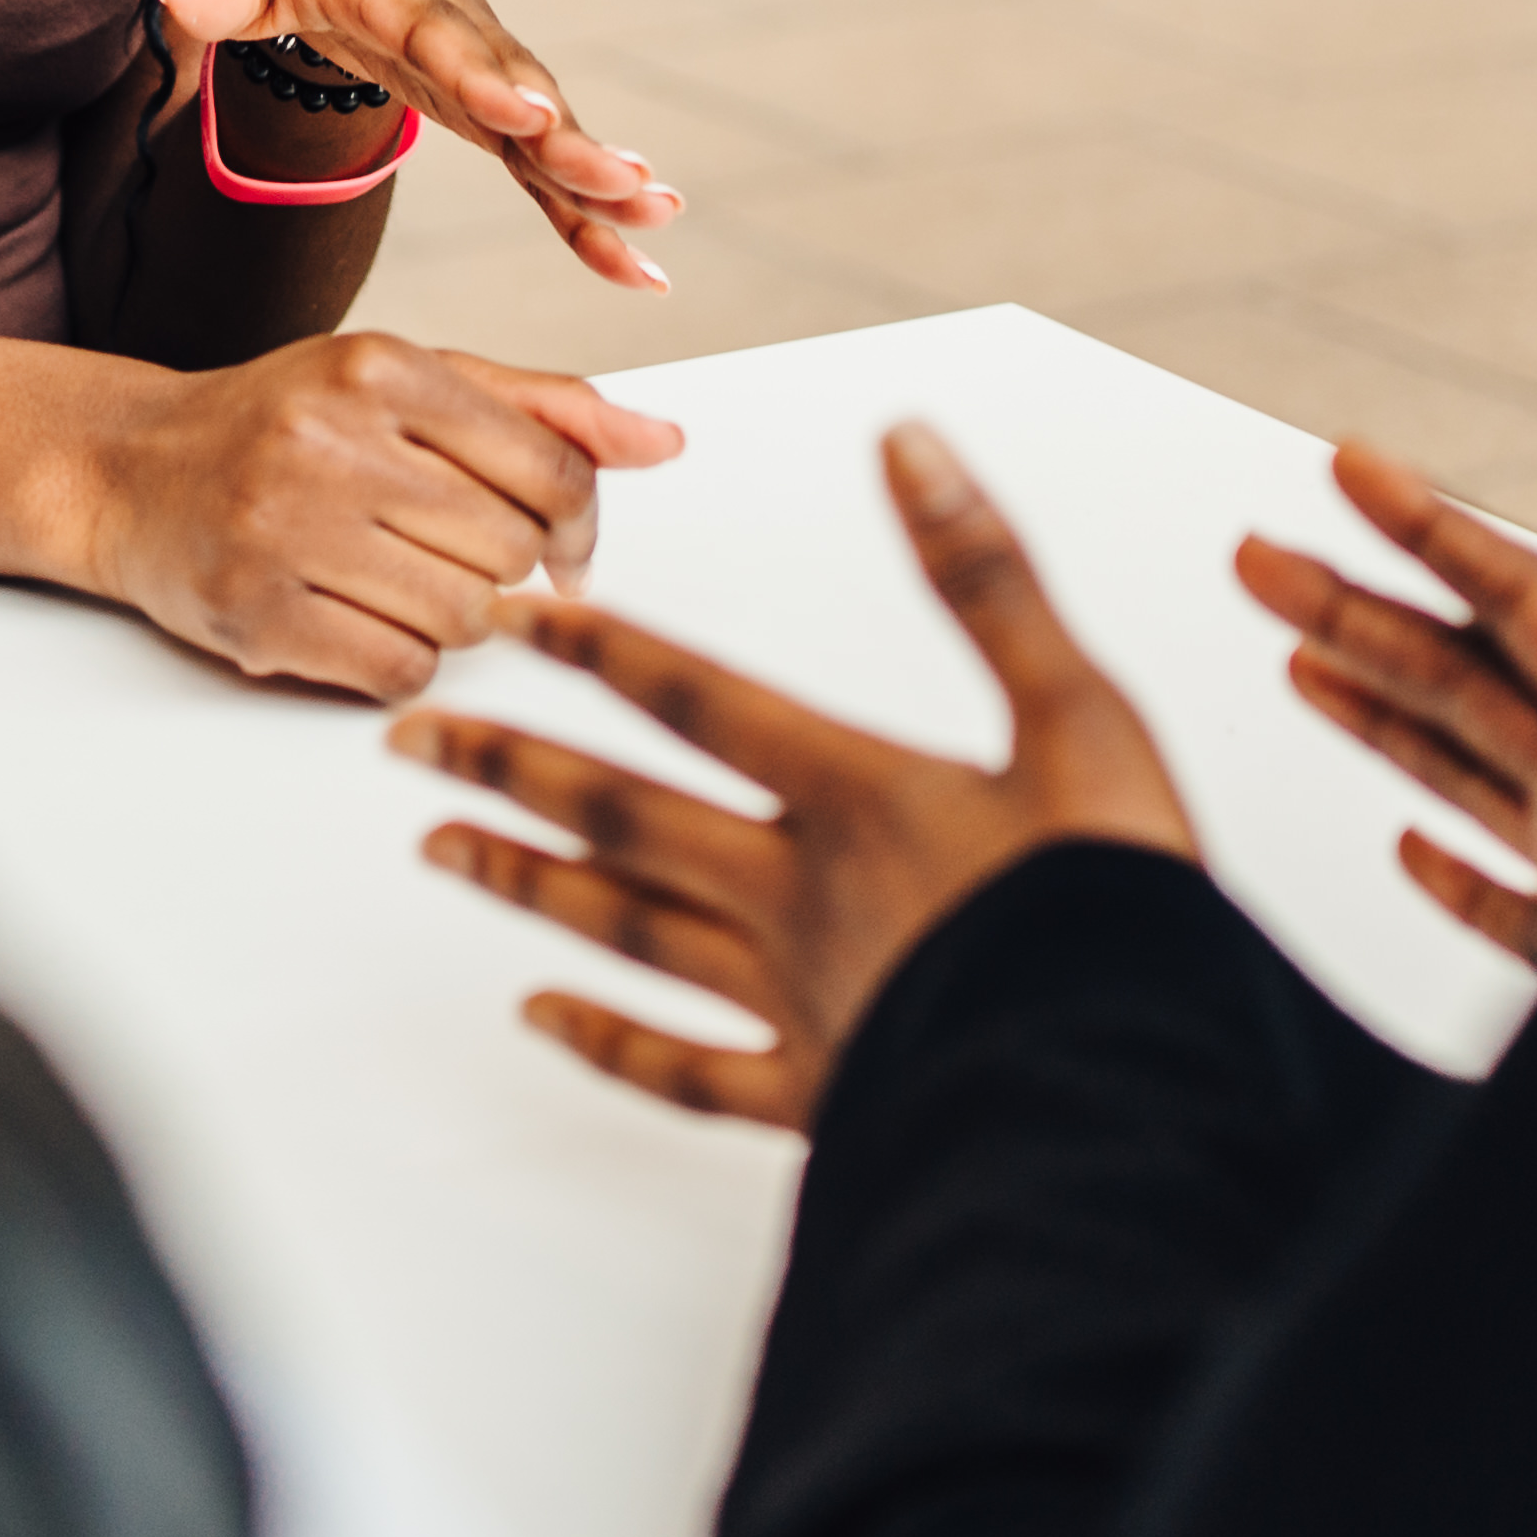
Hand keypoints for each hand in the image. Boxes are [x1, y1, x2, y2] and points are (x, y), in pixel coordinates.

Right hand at [73, 332, 684, 700]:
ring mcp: (285, 528)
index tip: (567, 552)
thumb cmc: (286, 426)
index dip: (582, 525)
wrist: (128, 470)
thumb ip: (539, 409)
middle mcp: (331, 439)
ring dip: (458, 621)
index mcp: (380, 366)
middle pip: (512, 550)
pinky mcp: (254, 612)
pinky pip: (400, 672)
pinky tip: (364, 624)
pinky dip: (404, 664)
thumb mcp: (407, 383)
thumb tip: (667, 442)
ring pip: (466, 618)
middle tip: (455, 559)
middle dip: (506, 570)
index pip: (551, 466)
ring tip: (404, 587)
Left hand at [153, 0, 676, 287]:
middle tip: (627, 184)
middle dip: (573, 140)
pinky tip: (634, 264)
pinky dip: (587, 209)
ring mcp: (479, 67)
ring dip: (601, 180)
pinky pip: (540, 162)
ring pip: (547, 127)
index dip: (482, 77)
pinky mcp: (486, 104)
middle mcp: (454, 26)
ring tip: (656, 226)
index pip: (439, 36)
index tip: (526, 114)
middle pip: (519, 87)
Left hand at [396, 421, 1196, 1125]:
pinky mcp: (818, 1094)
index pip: (695, 697)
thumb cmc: (1119, 902)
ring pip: (629, 929)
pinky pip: (687, 1070)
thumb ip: (985, 576)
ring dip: (526, 881)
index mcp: (857, 792)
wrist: (1132, 1089)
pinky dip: (608, 1043)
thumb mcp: (1078, 710)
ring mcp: (796, 999)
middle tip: (405, 736)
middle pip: (623, 812)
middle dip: (506, 765)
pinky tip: (541, 1018)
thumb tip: (907, 442)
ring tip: (438, 849)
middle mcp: (797, 891)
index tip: (499, 613)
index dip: (593, 648)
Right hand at [1232, 432, 1536, 971]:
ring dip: (1380, 715)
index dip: (1422, 523)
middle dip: (1351, 609)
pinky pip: (1512, 911)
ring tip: (1297, 661)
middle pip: (1456, 672)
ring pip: (1467, 774)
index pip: (1507, 589)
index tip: (1341, 461)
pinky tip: (1408, 855)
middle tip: (1252, 555)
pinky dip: (1454, 881)